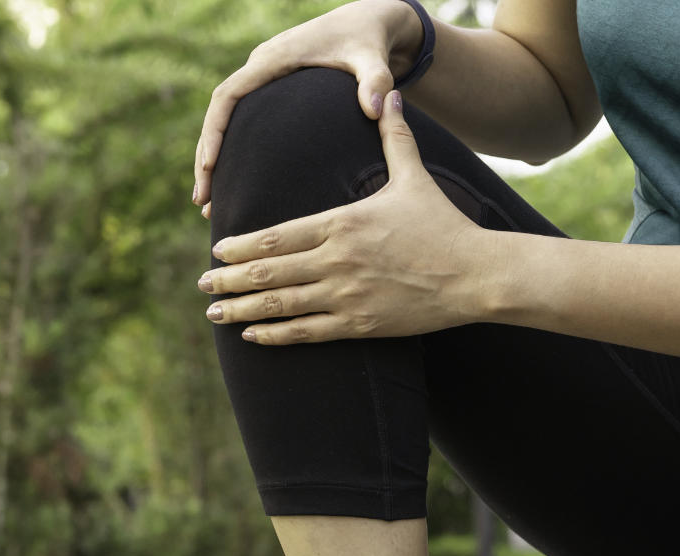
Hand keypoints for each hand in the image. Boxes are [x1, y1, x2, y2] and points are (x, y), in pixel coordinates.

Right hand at [193, 0, 424, 217]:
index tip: (209, 165)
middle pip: (218, 112)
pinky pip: (240, 120)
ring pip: (224, 118)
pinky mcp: (270, 88)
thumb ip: (375, 80)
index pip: (228, 95)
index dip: (215, 131)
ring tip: (209, 203)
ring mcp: (263, 76)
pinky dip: (230, 150)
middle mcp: (261, 66)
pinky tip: (231, 182)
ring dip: (212, 157)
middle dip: (206, 155)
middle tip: (204, 199)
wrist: (367, 24)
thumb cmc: (368, 40)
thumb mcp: (373, 58)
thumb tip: (375, 109)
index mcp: (274, 58)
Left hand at [197, 91, 492, 344]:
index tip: (217, 250)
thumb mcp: (413, 176)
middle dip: (230, 279)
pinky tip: (252, 335)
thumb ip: (394, 137)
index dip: (243, 245)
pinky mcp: (361, 323)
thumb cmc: (442, 223)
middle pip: (270, 272)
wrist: (476, 273)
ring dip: (242, 309)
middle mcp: (338, 260)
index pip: (278, 236)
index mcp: (342, 223)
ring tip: (214, 311)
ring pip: (282, 305)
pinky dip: (276, 334)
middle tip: (203, 283)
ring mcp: (347, 294)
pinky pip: (308, 331)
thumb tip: (389, 96)